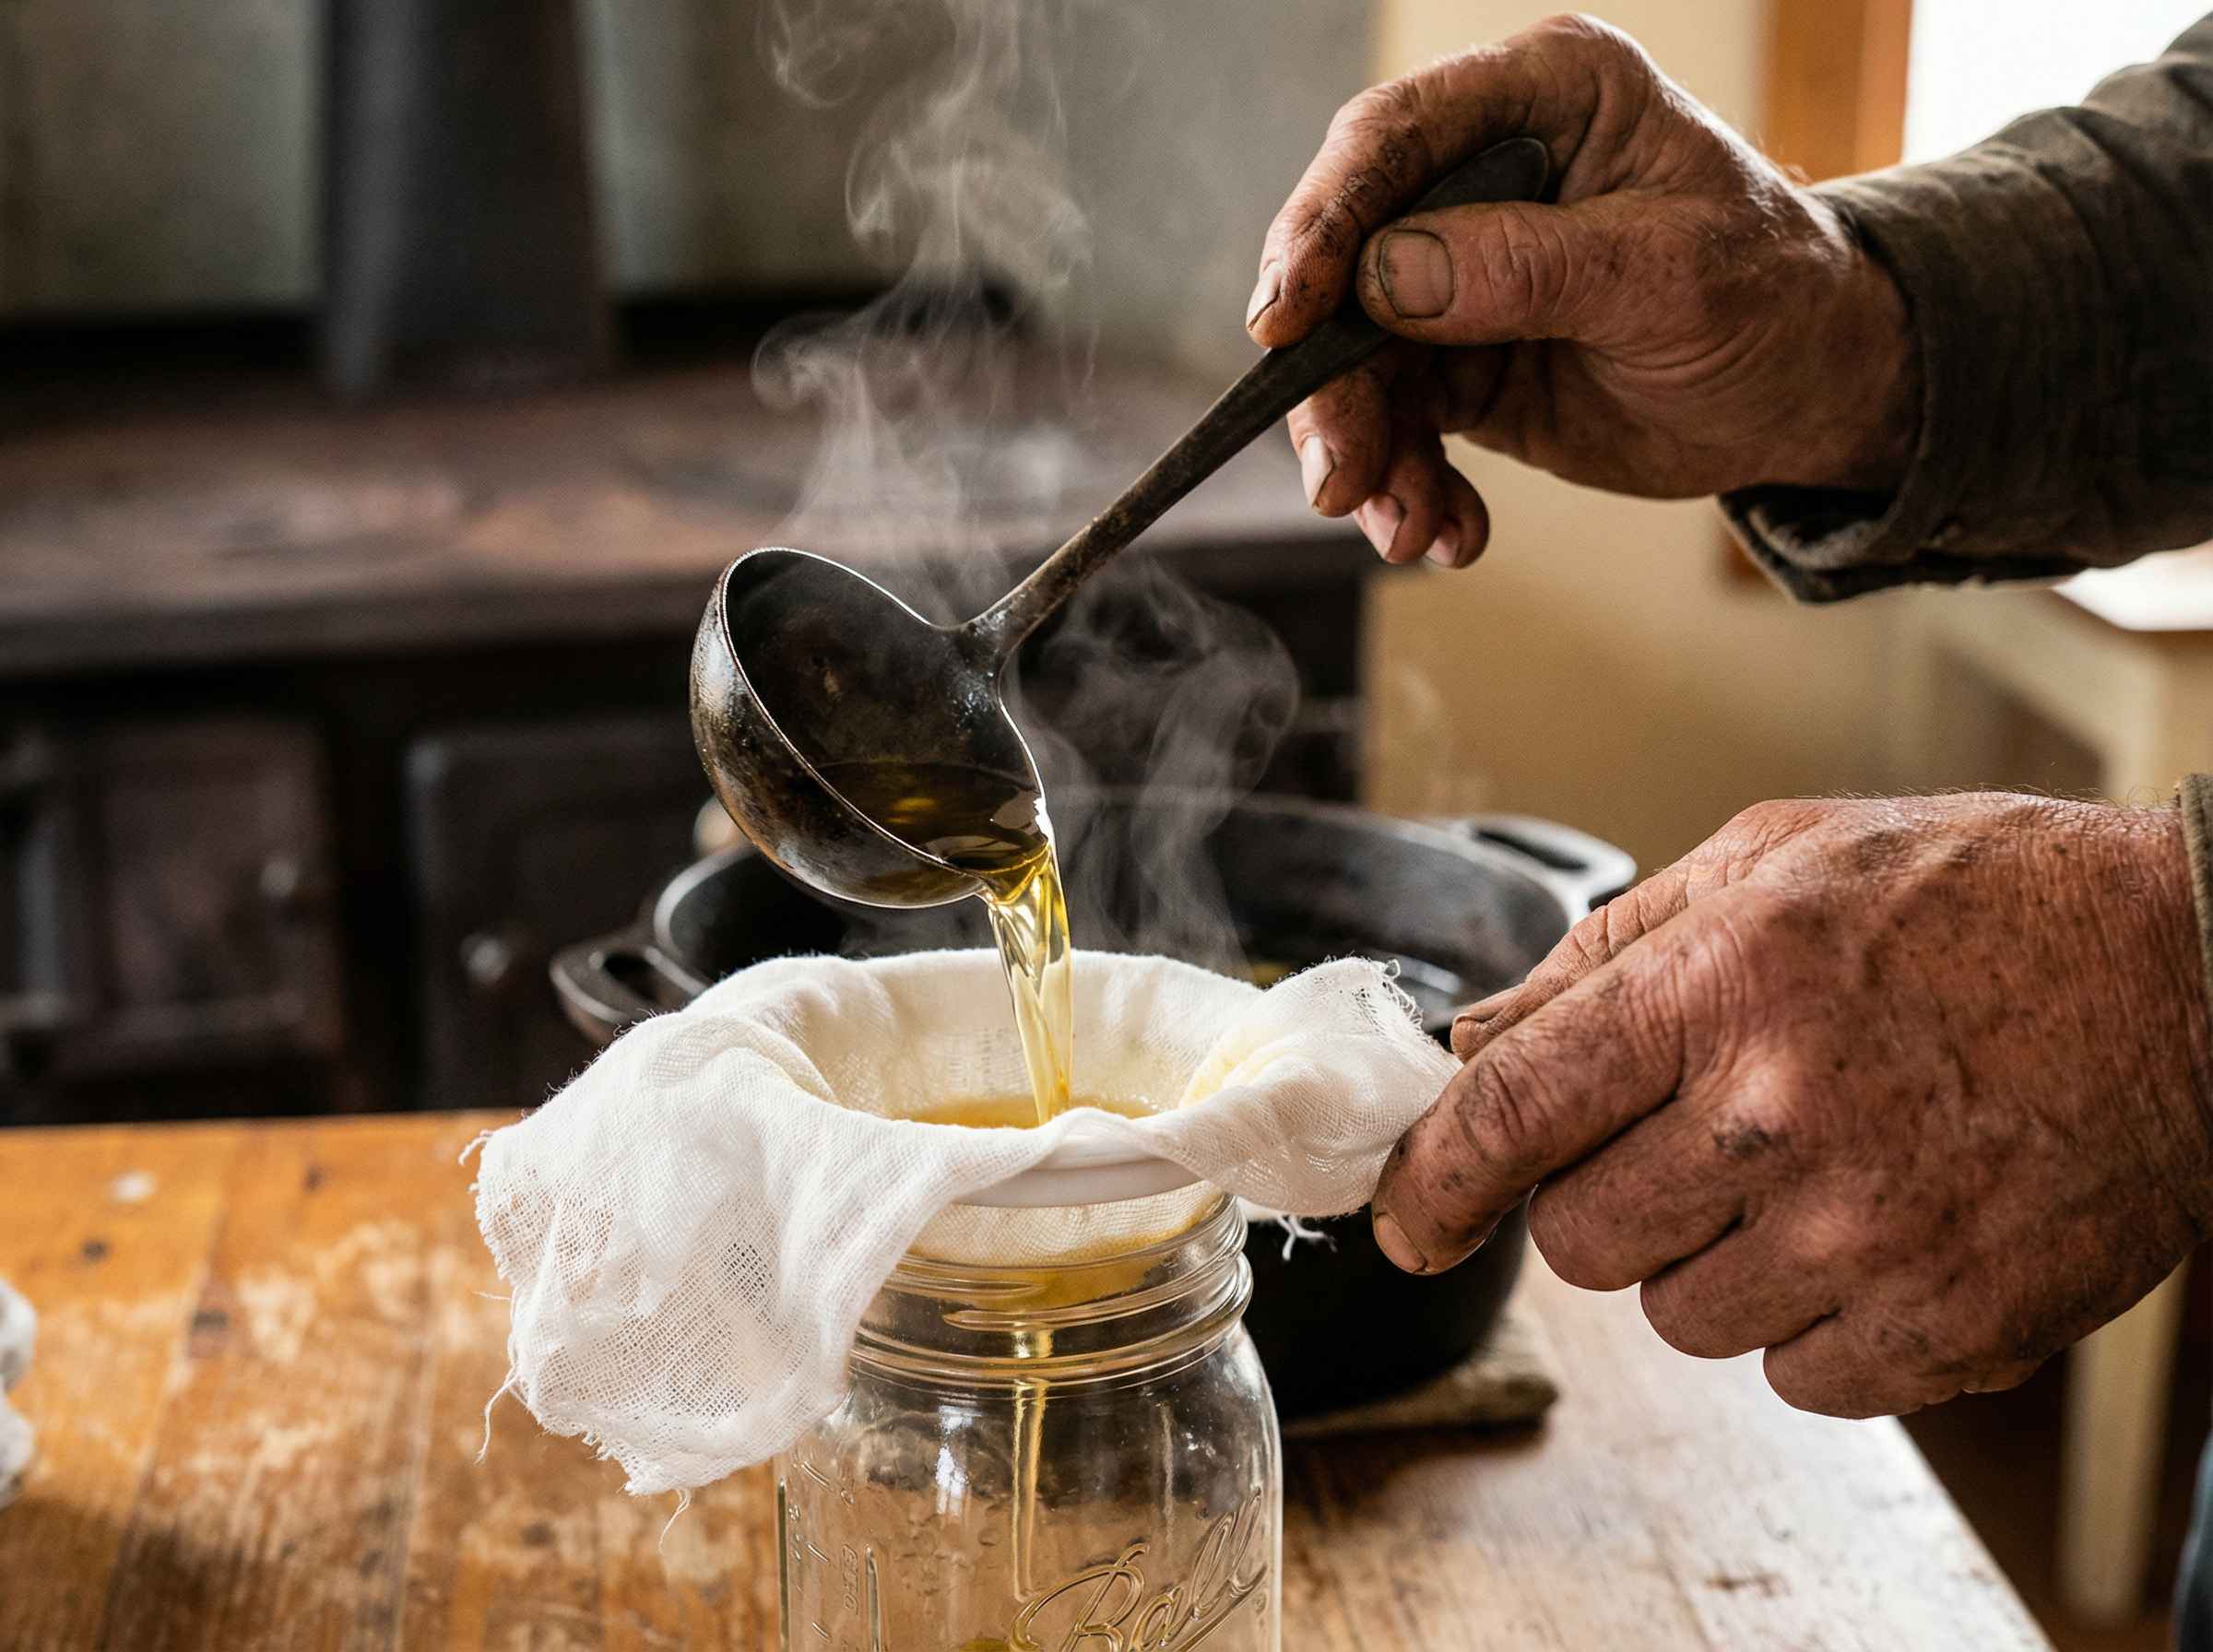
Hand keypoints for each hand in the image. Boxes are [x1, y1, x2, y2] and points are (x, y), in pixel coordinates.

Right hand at [1248, 14, 1919, 566]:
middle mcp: (1483, 176)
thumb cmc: (1771, 293)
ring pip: (1357, 361)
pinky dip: (1409, 487)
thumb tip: (1386, 278)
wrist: (1809, 390)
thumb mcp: (1669, 273)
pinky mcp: (1458, 362)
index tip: (1288, 319)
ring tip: (1404, 526)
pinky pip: (1398, 426)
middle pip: (1349, 264)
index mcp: (1545, 97)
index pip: (1394, 140)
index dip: (1325, 224)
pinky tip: (1448, 533)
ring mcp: (1459, 276)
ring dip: (1368, 454)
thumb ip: (1528, 268)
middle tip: (1340, 474)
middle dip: (1333, 382)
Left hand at [1371, 794, 2212, 1416]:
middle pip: (1581, 1242)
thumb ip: (1603, 953)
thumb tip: (1471, 1041)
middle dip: (1602, 1202)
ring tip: (1808, 1172)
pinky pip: (1797, 1379)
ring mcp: (1871, 1235)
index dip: (1430, 1179)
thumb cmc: (1974, 897)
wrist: (2194, 970)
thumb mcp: (1771, 861)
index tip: (1404, 1220)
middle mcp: (1783, 1116)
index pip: (1513, 1111)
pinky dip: (1813, 1324)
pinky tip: (1876, 1232)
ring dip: (1712, 1261)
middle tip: (1688, 1143)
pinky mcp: (1950, 1325)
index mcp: (1724, 983)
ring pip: (1681, 1318)